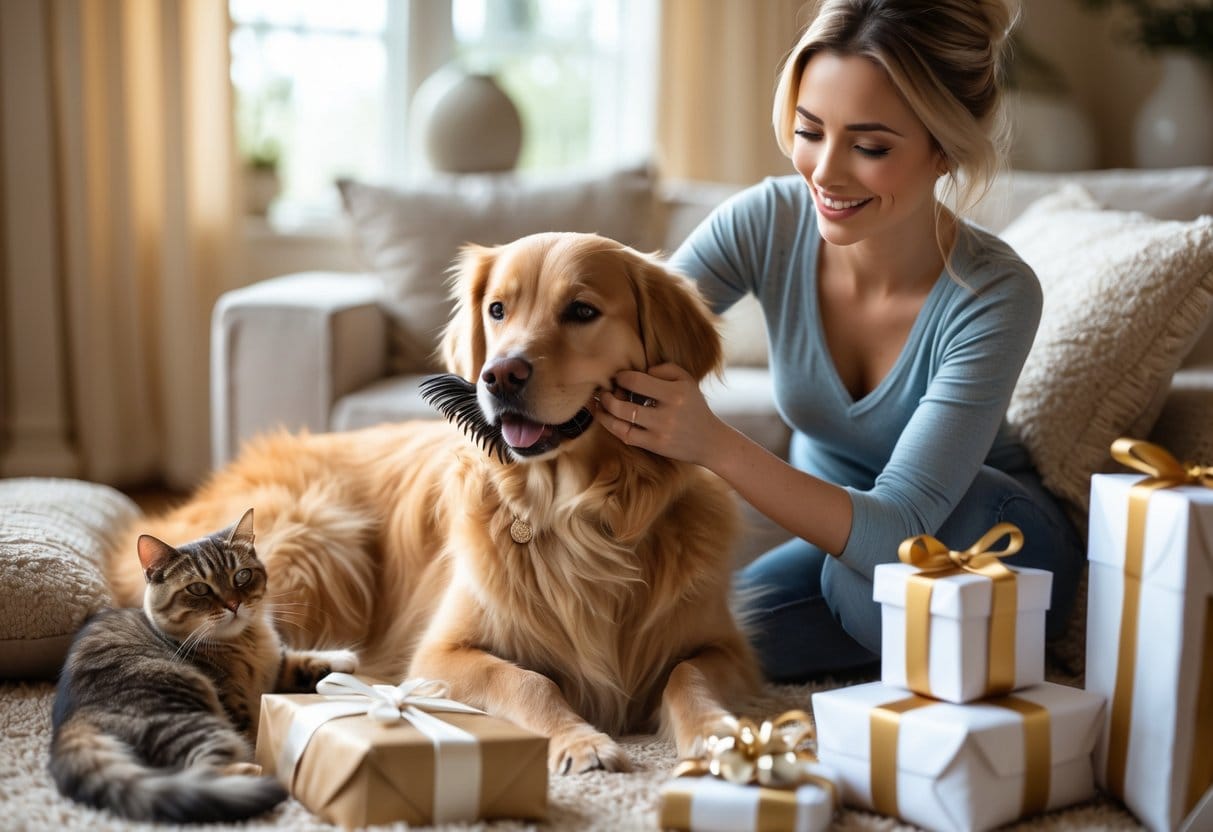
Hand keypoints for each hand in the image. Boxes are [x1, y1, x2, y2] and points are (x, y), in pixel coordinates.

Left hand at [597, 363, 725, 466]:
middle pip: (624, 404)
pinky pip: (626, 436)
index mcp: (676, 393)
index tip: (618, 377)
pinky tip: (606, 419)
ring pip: (621, 422)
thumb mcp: (687, 380)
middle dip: (608, 396)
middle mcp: (667, 413)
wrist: (710, 441)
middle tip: (604, 392)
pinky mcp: (655, 446)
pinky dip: (612, 426)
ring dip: (604, 412)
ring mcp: (660, 432)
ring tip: (599, 404)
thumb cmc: (694, 406)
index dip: (621, 377)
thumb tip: (639, 372)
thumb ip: (664, 368)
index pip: (637, 381)